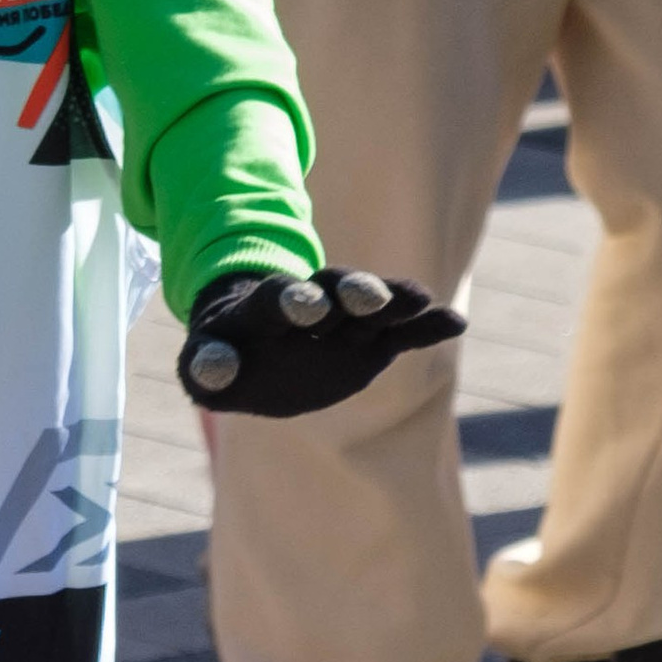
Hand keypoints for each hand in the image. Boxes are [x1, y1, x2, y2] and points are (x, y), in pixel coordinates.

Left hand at [179, 265, 462, 417]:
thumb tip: (212, 370)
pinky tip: (455, 322)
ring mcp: (344, 322)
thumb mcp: (205, 369)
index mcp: (263, 309)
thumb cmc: (227, 355)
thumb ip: (206, 369)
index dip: (291, 300)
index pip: (278, 298)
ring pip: (370, 305)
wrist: (256, 346)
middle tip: (366, 296)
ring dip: (391, 300)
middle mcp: (310, 305)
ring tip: (418, 300)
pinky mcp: (372, 342)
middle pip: (331, 292)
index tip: (305, 305)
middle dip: (348, 293)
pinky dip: (427, 326)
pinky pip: (403, 332)